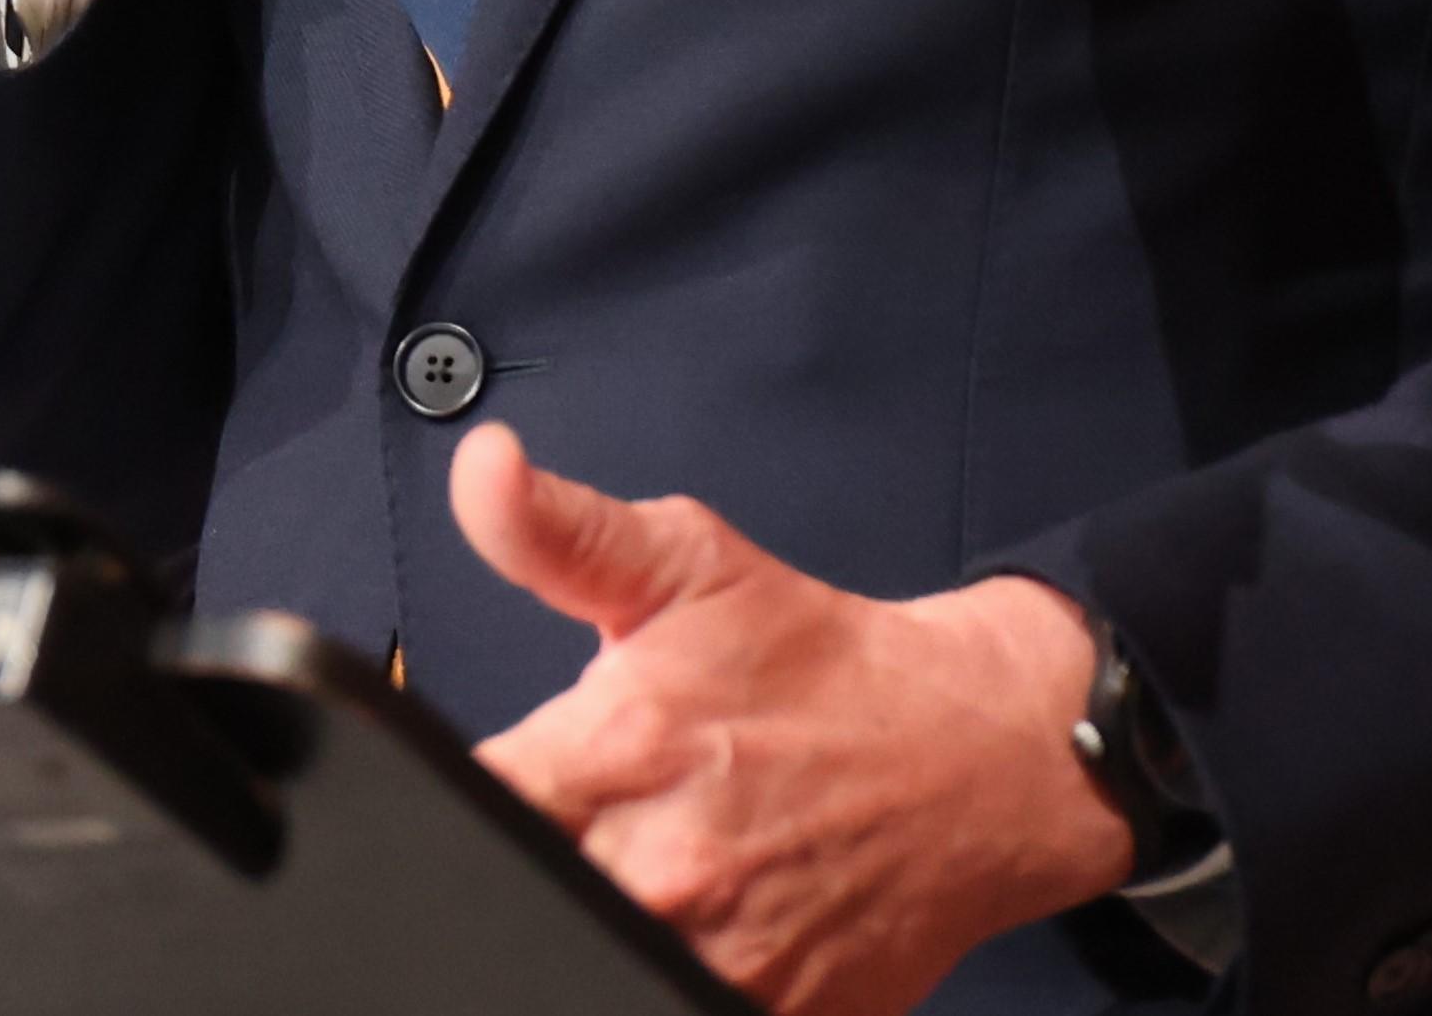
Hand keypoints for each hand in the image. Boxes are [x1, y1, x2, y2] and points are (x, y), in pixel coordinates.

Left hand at [453, 421, 1136, 1015]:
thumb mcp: (685, 565)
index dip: (455, 803)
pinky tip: (688, 930)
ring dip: (589, 923)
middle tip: (579, 827)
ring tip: (635, 875)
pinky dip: (656, 975)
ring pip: (582, 964)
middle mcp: (660, 866)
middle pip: (513, 898)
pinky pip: (668, 1004)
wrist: (977, 754)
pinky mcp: (774, 1015)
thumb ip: (553, 530)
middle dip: (524, 864)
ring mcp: (718, 959)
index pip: (464, 805)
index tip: (493, 790)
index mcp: (620, 748)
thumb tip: (481, 470)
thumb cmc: (823, 665)